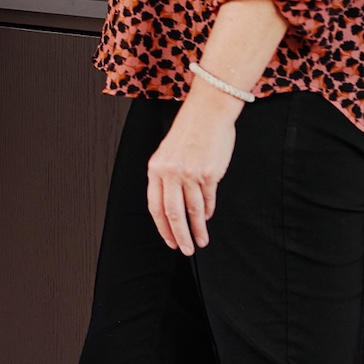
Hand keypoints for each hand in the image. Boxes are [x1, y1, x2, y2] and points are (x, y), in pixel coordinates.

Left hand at [146, 90, 238, 254]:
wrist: (207, 113)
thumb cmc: (188, 133)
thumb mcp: (168, 153)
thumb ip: (167, 177)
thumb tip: (173, 206)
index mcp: (155, 168)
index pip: (155, 206)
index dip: (162, 227)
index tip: (170, 241)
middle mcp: (170, 173)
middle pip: (173, 213)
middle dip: (179, 236)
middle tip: (185, 250)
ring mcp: (189, 174)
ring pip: (193, 210)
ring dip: (198, 229)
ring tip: (201, 241)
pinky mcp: (208, 174)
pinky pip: (208, 199)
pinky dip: (208, 211)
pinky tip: (207, 218)